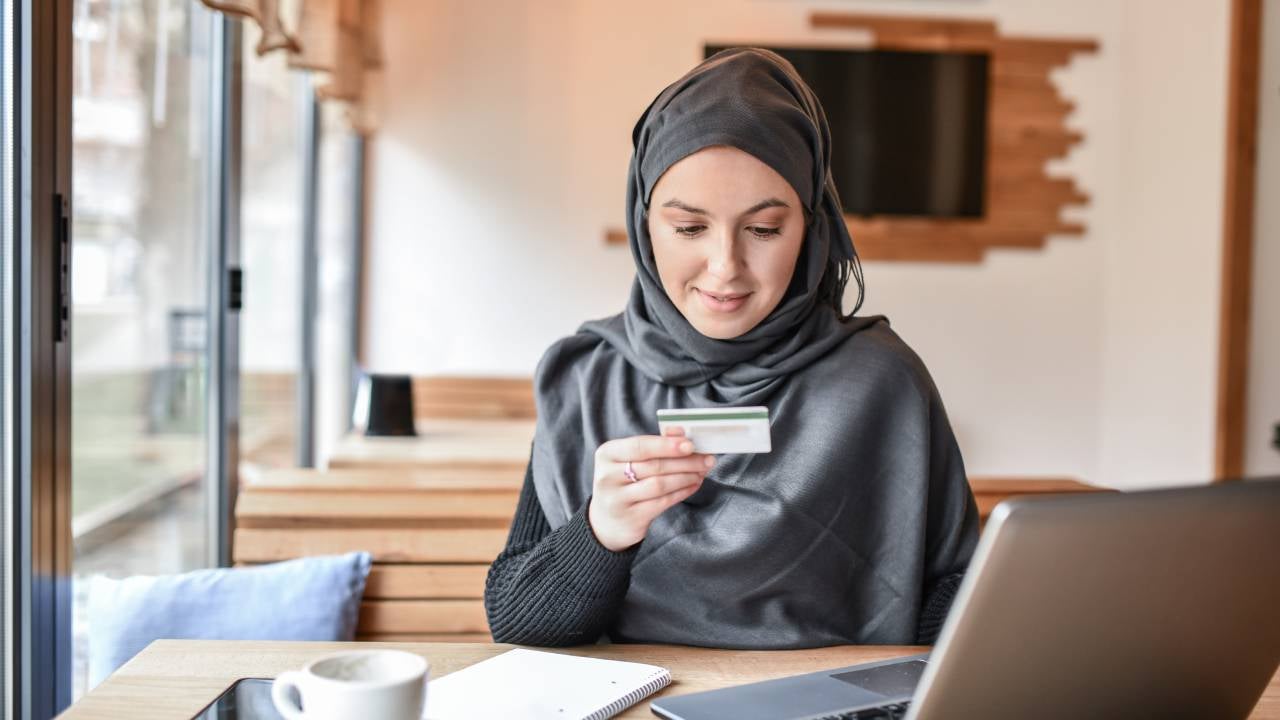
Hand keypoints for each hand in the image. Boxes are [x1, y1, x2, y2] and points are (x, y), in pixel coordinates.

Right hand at [587, 427, 714, 551]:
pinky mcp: (631, 517)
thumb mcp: (629, 460)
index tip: (691, 444)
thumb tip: (682, 433)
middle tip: (706, 459)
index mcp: (607, 454)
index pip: (640, 446)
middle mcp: (608, 476)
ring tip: (701, 472)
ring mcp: (618, 499)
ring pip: (660, 485)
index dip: (667, 445)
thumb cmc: (623, 482)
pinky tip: (693, 485)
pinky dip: (682, 492)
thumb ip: (653, 446)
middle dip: (685, 462)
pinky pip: (662, 502)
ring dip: (686, 477)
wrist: (607, 520)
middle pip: (654, 466)